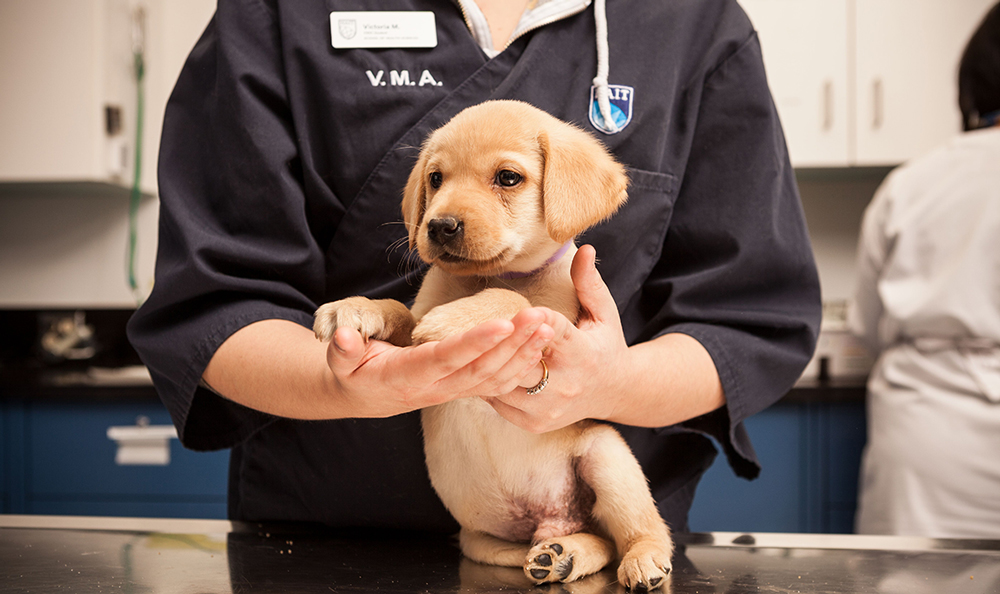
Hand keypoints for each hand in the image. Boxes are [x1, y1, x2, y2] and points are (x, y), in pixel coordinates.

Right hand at [326, 307, 555, 417]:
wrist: (366, 394)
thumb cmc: (354, 368)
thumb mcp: (340, 360)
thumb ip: (341, 348)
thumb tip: (342, 337)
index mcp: (407, 377)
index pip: (446, 358)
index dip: (474, 343)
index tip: (501, 324)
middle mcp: (436, 388)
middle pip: (481, 369)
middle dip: (512, 344)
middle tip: (540, 317)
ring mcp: (453, 391)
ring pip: (495, 377)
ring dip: (524, 353)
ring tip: (548, 327)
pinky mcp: (463, 388)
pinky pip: (498, 382)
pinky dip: (522, 365)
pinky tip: (541, 344)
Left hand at [485, 245, 631, 432]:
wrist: (613, 392)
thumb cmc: (604, 343)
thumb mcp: (603, 312)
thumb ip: (589, 283)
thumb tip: (584, 248)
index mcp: (583, 353)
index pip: (556, 333)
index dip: (537, 320)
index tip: (524, 308)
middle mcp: (566, 384)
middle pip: (525, 363)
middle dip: (505, 344)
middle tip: (481, 326)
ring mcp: (548, 408)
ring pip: (506, 386)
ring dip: (487, 365)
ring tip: (469, 345)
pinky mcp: (535, 422)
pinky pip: (499, 403)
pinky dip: (486, 385)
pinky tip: (473, 366)